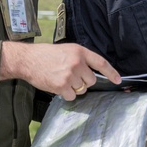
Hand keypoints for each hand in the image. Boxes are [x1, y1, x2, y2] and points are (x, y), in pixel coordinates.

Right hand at [0, 42, 120, 99]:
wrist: (28, 59)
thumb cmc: (47, 55)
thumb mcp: (67, 50)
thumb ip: (81, 59)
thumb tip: (93, 73)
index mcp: (80, 52)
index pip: (101, 63)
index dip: (111, 73)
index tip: (117, 80)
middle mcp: (77, 63)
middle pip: (91, 80)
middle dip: (84, 81)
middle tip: (71, 76)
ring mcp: (70, 75)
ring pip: (82, 89)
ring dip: (74, 88)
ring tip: (61, 78)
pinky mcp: (61, 85)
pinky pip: (72, 96)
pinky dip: (66, 94)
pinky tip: (57, 85)